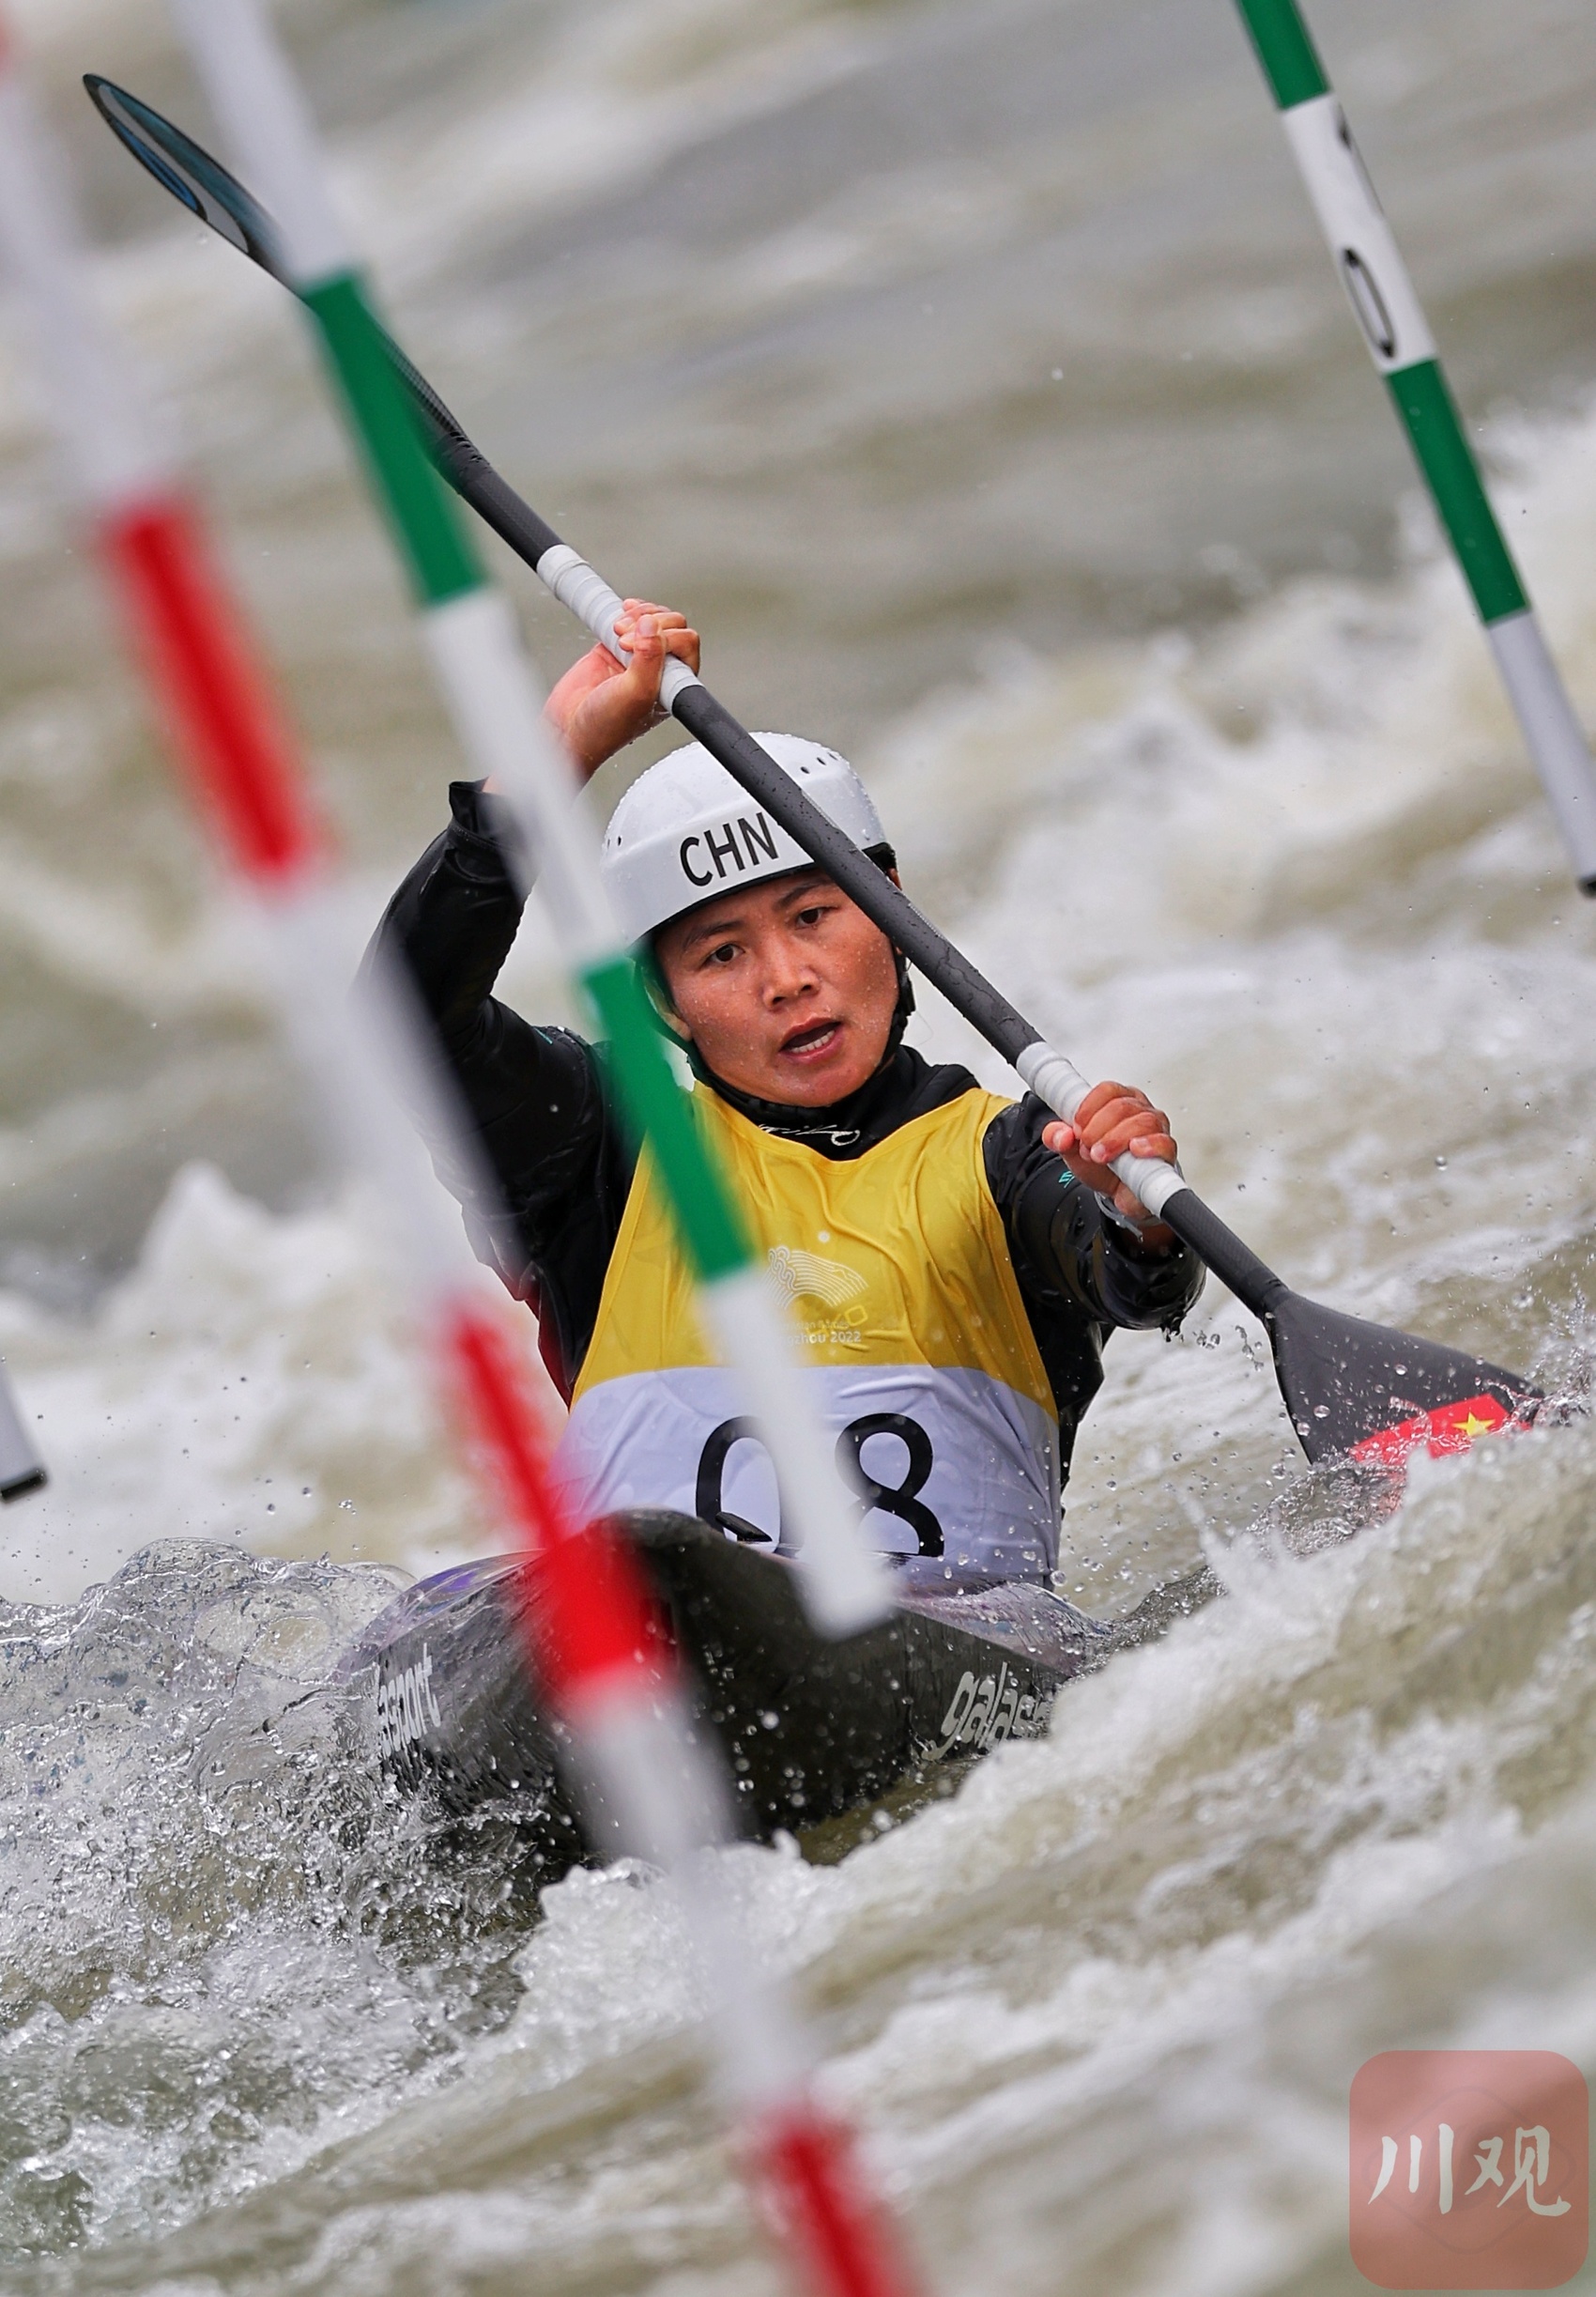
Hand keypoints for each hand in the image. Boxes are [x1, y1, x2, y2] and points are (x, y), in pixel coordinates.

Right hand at [543, 600, 700, 780]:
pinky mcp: (615, 649)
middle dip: (651, 624)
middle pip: (672, 626)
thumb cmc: (605, 727)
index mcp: (673, 684)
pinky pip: (630, 621)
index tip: (641, 647)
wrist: (568, 729)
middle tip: (626, 640)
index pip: (687, 644)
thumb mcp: (634, 694)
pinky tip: (620, 615)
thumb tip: (652, 626)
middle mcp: (659, 670)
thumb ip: (649, 660)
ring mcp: (637, 658)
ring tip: (618, 631)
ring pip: (653, 620)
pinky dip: (627, 613)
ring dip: (638, 616)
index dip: (666, 636)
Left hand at [1042, 1081, 1177, 1246]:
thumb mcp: (1072, 1149)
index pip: (1108, 1090)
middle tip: (1087, 1148)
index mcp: (1118, 1101)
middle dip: (1098, 1128)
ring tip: (1100, 1156)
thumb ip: (1058, 1138)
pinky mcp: (1166, 1151)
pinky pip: (1164, 1142)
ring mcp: (1156, 1129)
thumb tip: (1060, 1134)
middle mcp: (1139, 1111)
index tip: (1076, 1128)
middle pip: (1122, 1106)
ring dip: (1116, 1139)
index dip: (1089, 1108)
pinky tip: (1134, 1150)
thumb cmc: (1103, 1163)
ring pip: (1142, 1121)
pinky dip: (1149, 1145)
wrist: (1119, 1191)